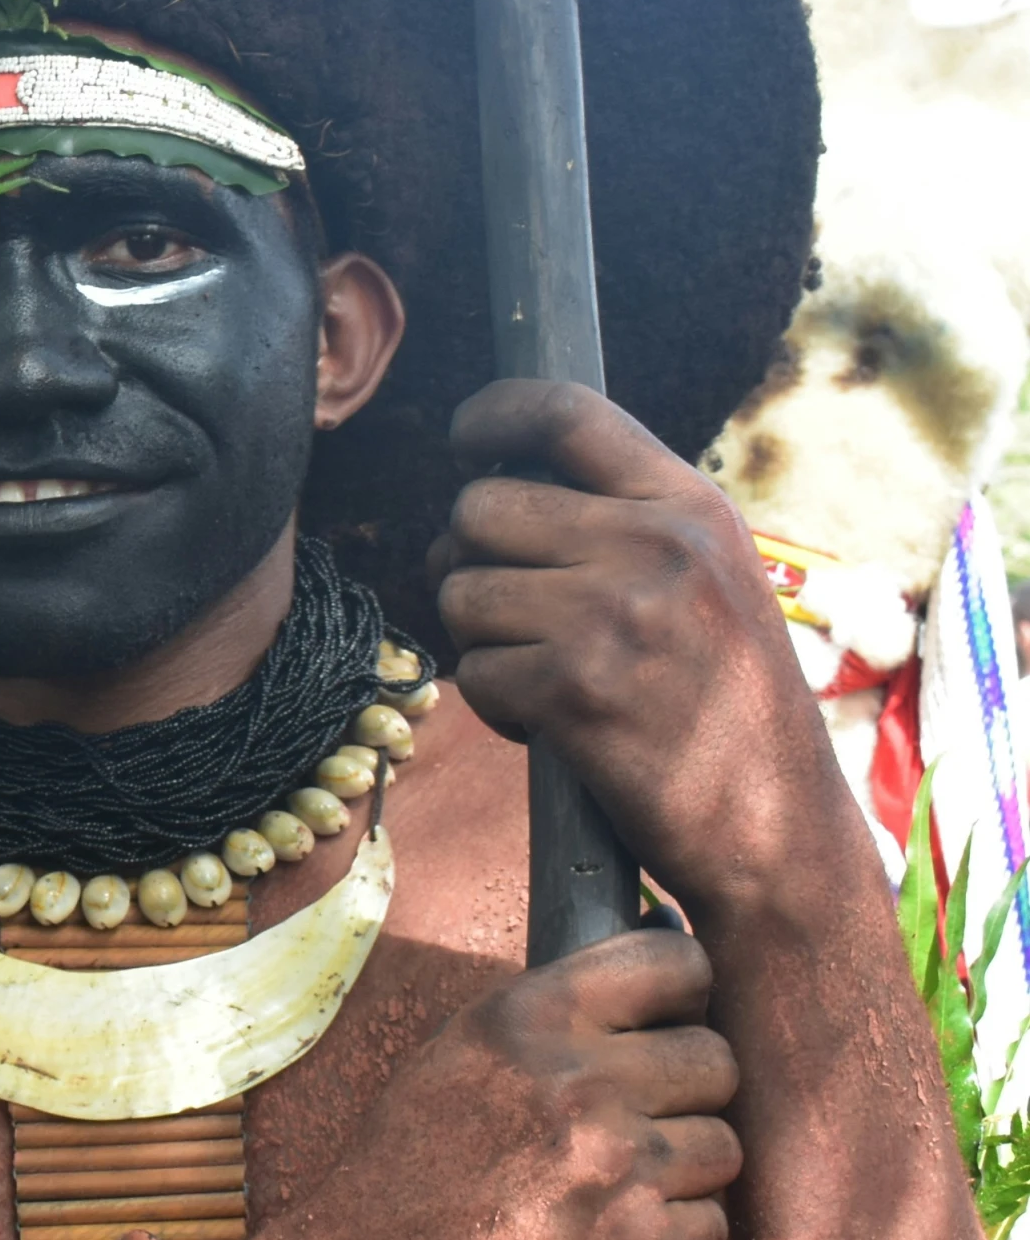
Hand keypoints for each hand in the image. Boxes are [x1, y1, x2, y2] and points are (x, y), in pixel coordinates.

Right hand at [255, 930, 739, 1239]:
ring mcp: (611, 1163)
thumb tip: (656, 957)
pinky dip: (677, 1234)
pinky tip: (620, 1235)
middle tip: (644, 1122)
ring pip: (723, 1144)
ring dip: (687, 1168)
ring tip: (624, 1183)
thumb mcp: (465, 1049)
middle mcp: (577, 1078)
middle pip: (716, 1059)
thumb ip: (555, 1011)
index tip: (669, 1024)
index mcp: (531, 1014)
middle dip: (690, 1093)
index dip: (687, 996)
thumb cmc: (410, 1165)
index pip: (677, 962)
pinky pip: (712, 1222)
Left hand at [434, 380, 859, 910]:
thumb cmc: (731, 707)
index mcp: (690, 507)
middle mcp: (655, 546)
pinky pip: (473, 672)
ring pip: (461, 590)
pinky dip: (495, 706)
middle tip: (504, 609)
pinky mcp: (577, 690)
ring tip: (543, 674)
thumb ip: (630, 521)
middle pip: (480, 506)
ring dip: (480, 639)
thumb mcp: (713, 580)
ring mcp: (615, 615)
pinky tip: (548, 725)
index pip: (567, 411)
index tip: (465, 438)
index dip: (495, 413)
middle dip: (468, 559)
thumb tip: (498, 485)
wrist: (779, 829)